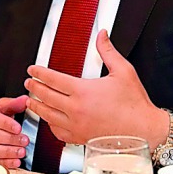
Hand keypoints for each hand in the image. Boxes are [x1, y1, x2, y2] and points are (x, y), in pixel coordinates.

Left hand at [24, 30, 167, 147]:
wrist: (144, 131)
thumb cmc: (135, 104)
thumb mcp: (123, 71)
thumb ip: (108, 51)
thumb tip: (102, 35)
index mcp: (83, 91)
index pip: (52, 79)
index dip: (39, 73)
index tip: (32, 70)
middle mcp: (76, 110)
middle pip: (46, 97)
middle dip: (34, 88)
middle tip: (28, 83)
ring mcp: (76, 126)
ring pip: (48, 116)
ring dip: (37, 106)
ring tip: (30, 101)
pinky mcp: (80, 139)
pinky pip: (58, 133)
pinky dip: (50, 125)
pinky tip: (49, 121)